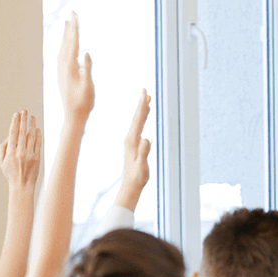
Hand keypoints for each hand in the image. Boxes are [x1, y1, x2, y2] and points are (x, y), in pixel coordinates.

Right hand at [0, 110, 41, 189]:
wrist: (22, 186)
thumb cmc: (10, 173)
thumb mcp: (1, 162)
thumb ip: (2, 148)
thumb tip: (8, 136)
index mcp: (10, 152)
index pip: (13, 133)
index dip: (15, 122)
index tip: (16, 114)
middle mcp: (20, 153)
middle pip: (22, 132)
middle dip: (23, 120)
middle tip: (24, 111)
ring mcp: (29, 155)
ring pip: (31, 137)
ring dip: (32, 125)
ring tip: (32, 117)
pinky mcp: (37, 159)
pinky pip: (38, 144)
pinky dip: (38, 136)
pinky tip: (37, 129)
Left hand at [58, 13, 94, 120]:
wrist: (73, 116)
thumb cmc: (84, 103)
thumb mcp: (88, 87)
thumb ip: (87, 69)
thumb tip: (86, 53)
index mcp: (70, 67)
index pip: (73, 43)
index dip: (74, 28)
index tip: (75, 16)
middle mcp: (63, 66)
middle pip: (67, 42)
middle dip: (70, 27)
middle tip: (72, 13)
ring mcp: (62, 70)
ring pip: (63, 48)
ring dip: (66, 35)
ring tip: (67, 24)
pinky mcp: (63, 75)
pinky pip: (63, 55)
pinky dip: (65, 46)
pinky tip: (66, 45)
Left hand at [113, 90, 152, 210]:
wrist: (131, 185)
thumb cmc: (137, 176)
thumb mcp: (141, 165)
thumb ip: (143, 152)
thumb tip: (146, 139)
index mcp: (132, 141)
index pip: (138, 120)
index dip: (142, 107)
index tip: (145, 95)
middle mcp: (130, 138)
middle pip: (137, 118)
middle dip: (141, 104)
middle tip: (145, 91)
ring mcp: (131, 141)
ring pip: (137, 122)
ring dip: (142, 110)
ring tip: (146, 100)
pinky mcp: (134, 145)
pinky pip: (139, 128)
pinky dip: (142, 119)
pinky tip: (144, 117)